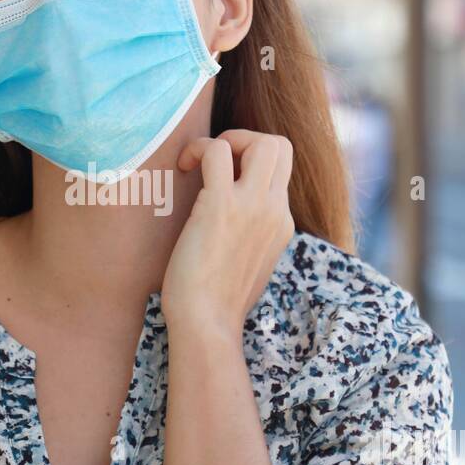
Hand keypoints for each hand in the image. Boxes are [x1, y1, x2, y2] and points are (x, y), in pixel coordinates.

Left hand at [162, 129, 294, 338]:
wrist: (207, 325)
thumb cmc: (216, 302)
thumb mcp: (247, 264)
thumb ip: (248, 237)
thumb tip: (227, 224)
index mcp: (281, 223)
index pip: (281, 170)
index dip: (251, 161)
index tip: (223, 178)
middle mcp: (275, 210)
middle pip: (282, 146)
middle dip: (246, 140)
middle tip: (215, 162)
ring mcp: (253, 206)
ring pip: (263, 141)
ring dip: (226, 140)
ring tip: (198, 162)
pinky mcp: (221, 206)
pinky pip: (217, 151)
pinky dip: (198, 148)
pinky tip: (182, 168)